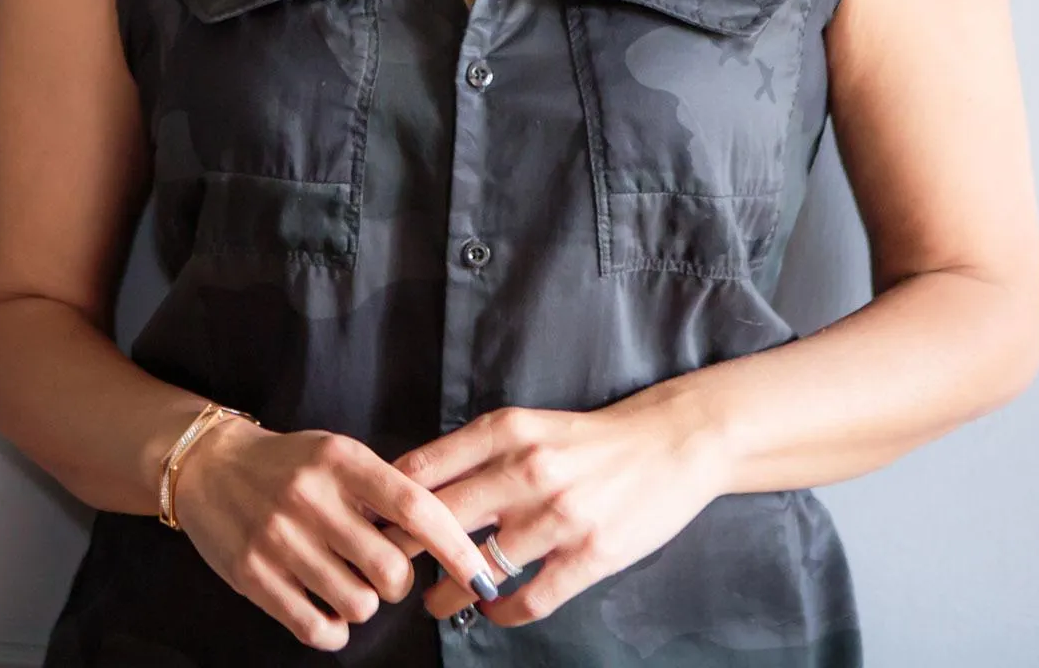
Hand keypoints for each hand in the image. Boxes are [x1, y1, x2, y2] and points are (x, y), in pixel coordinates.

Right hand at [171, 417, 502, 652]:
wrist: (210, 466)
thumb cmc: (289, 463)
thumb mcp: (336, 454)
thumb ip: (380, 487)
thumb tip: (438, 531)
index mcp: (342, 461)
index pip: (413, 506)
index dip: (453, 545)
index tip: (480, 572)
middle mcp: (312, 498)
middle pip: (388, 569)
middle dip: (397, 582)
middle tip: (383, 572)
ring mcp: (280, 539)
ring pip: (357, 604)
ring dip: (364, 604)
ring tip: (348, 583)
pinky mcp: (254, 576)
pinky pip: (316, 627)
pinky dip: (334, 631)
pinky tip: (329, 612)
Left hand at [379, 390, 729, 627]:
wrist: (671, 442)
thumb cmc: (591, 437)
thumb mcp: (529, 424)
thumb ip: (478, 451)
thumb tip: (415, 483)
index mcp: (506, 430)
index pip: (423, 470)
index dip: (386, 503)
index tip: (368, 524)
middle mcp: (526, 469)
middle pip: (439, 521)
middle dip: (404, 552)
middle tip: (386, 571)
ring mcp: (559, 515)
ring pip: (478, 567)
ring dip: (447, 593)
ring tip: (434, 603)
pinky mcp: (590, 554)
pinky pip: (530, 598)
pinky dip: (502, 613)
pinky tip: (492, 612)